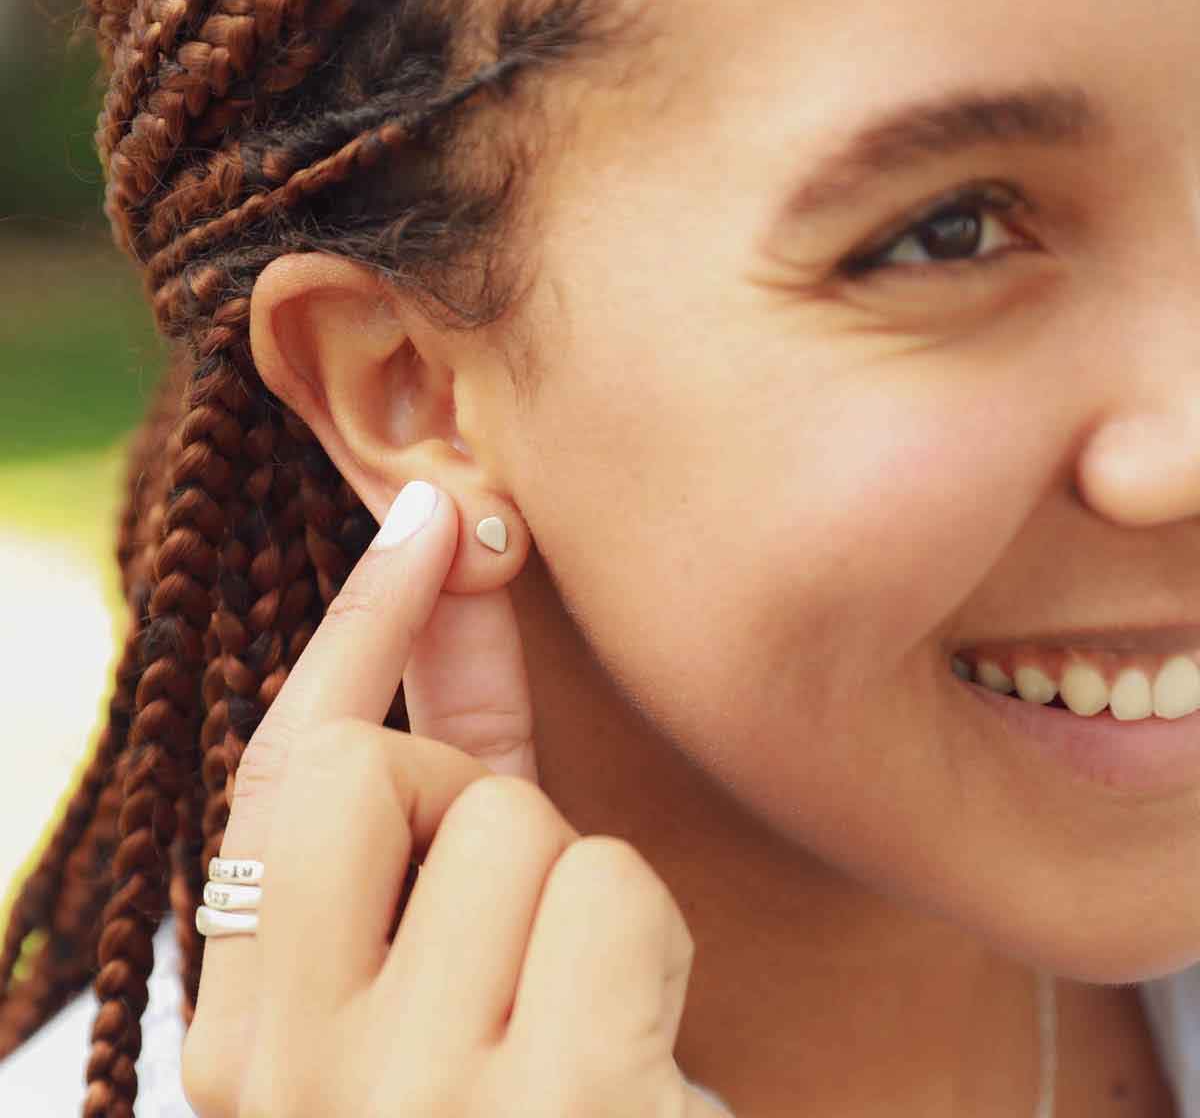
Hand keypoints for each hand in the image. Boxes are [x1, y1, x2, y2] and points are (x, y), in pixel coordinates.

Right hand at [181, 483, 727, 1116]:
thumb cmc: (523, 1117)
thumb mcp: (447, 970)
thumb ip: (437, 783)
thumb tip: (452, 569)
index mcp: (246, 1052)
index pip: (277, 779)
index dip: (356, 630)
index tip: (426, 513)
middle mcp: (292, 1085)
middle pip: (380, 776)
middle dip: (472, 798)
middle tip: (512, 919)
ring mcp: (416, 1107)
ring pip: (520, 823)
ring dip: (579, 897)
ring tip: (581, 1021)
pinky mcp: (558, 1113)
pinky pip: (614, 890)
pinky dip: (649, 947)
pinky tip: (637, 1058)